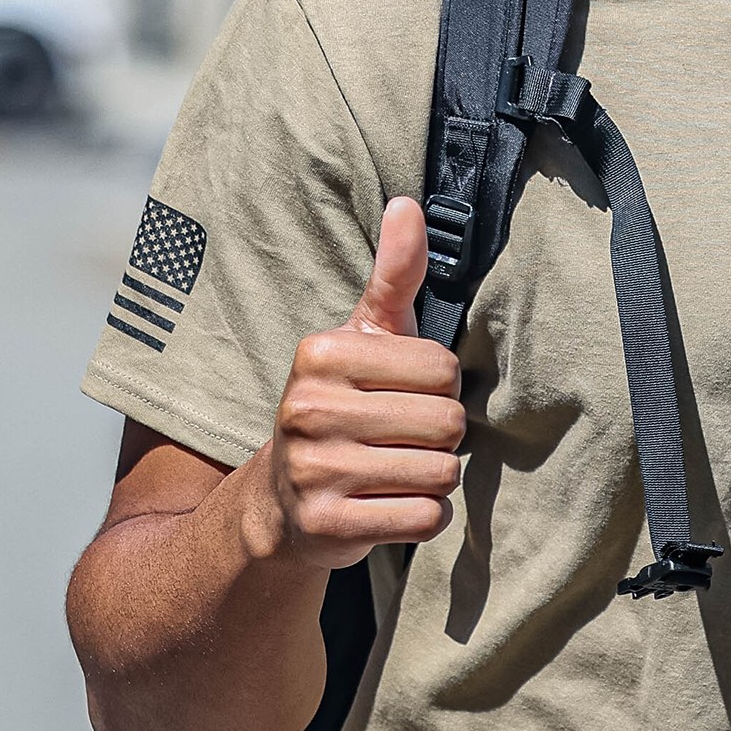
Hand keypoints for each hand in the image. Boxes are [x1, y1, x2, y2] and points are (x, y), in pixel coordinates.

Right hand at [255, 196, 465, 568]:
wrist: (282, 501)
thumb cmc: (342, 406)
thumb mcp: (364, 337)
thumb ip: (394, 276)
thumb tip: (409, 204)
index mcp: (321, 356)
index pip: (442, 368)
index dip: (439, 387)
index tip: (402, 396)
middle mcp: (308, 410)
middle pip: (447, 422)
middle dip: (441, 436)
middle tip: (403, 440)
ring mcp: (314, 472)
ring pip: (441, 473)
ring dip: (435, 478)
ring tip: (396, 471)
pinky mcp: (328, 526)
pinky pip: (424, 518)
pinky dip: (423, 516)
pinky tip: (390, 505)